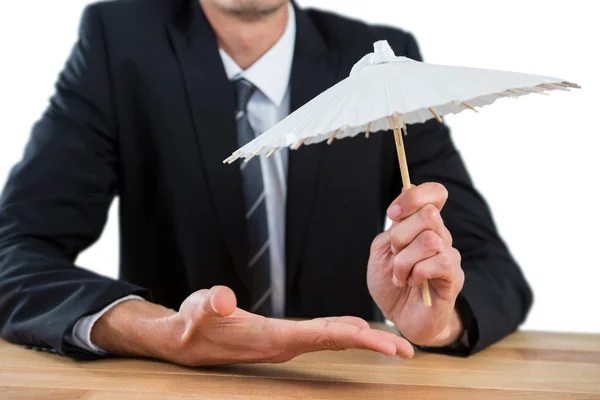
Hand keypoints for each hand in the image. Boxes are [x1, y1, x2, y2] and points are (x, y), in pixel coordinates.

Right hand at [91, 286, 413, 365]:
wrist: (185, 340)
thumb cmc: (192, 323)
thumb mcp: (197, 310)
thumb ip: (210, 305)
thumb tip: (222, 300)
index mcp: (272, 338)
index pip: (322, 336)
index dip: (356, 338)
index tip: (386, 343)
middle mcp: (285, 343)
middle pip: (336, 342)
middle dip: (372, 345)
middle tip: (407, 349)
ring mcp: (285, 342)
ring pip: (332, 340)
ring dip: (363, 340)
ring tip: (393, 344)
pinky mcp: (282, 337)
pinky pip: (321, 335)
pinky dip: (343, 331)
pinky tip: (357, 328)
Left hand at [367, 183, 464, 346]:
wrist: (401, 318)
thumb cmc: (391, 284)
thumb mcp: (382, 251)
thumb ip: (393, 229)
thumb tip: (406, 203)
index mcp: (422, 225)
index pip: (435, 193)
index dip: (413, 197)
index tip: (392, 214)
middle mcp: (440, 236)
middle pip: (429, 214)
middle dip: (401, 235)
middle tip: (395, 254)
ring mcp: (449, 255)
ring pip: (429, 240)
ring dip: (404, 260)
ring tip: (400, 276)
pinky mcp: (453, 277)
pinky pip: (439, 262)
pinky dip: (417, 273)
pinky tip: (413, 283)